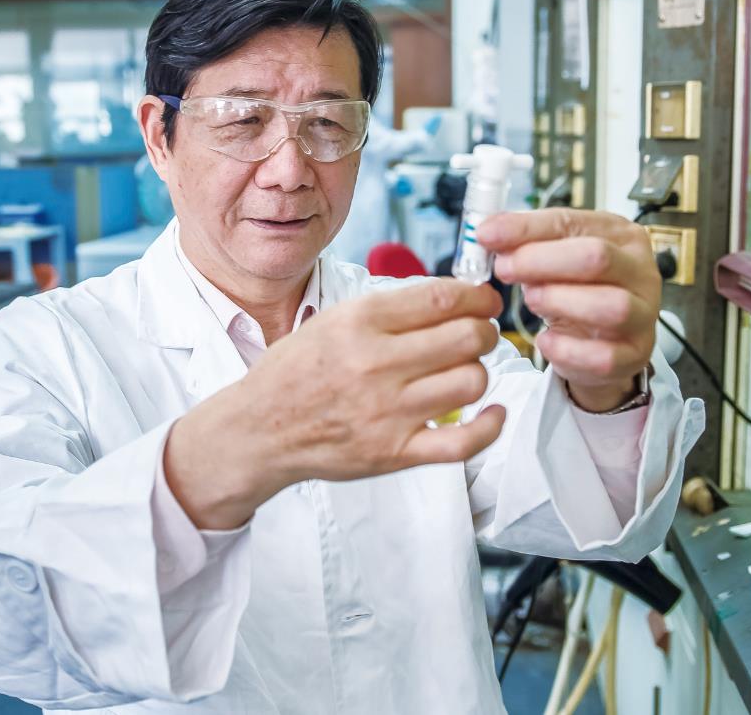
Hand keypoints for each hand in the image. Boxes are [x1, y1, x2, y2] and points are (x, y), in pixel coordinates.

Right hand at [165, 279, 507, 528]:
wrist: (259, 430)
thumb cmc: (295, 372)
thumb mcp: (331, 321)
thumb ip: (387, 311)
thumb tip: (451, 299)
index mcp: (359, 323)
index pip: (443, 298)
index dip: (478, 296)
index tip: (485, 300)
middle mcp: (375, 364)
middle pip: (467, 337)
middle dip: (484, 331)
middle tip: (479, 334)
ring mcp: (387, 412)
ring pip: (471, 381)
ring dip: (478, 372)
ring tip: (464, 371)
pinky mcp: (394, 453)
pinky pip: (464, 441)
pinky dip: (489, 425)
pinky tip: (491, 411)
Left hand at [477, 209, 659, 412]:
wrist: (600, 339)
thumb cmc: (577, 290)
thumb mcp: (552, 257)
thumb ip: (524, 242)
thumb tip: (488, 232)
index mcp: (620, 235)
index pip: (572, 222)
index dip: (525, 229)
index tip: (488, 235)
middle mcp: (640, 272)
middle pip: (596, 257)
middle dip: (541, 262)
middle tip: (505, 269)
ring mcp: (643, 315)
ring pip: (611, 306)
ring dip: (560, 301)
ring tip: (532, 300)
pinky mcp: (635, 354)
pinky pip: (604, 356)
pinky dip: (567, 349)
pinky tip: (546, 340)